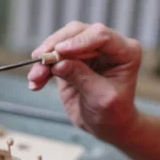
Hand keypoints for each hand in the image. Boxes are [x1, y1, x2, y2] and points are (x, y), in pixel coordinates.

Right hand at [27, 21, 141, 142]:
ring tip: (35, 78)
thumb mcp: (101, 97)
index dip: (79, 41)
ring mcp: (87, 50)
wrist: (107, 126)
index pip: (101, 36)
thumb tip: (59, 63)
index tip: (59, 50)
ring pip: (61, 42)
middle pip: (77, 33)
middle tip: (41, 61)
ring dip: (45, 59)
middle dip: (56, 47)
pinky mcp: (71, 59)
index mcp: (125, 51)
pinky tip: (35, 83)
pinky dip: (42, 68)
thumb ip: (82, 77)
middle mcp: (106, 46)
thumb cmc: (113, 113)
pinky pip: (53, 57)